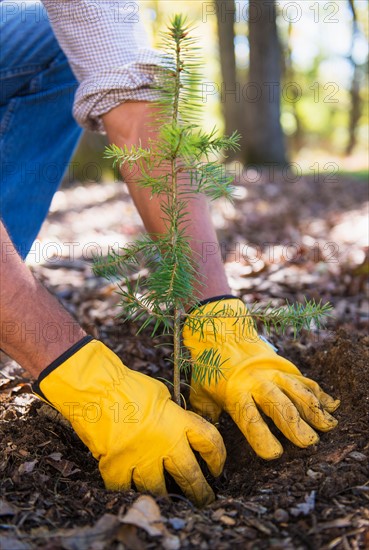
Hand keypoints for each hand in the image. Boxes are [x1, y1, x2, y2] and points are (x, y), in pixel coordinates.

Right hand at [32, 337, 225, 505]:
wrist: (95, 389)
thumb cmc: (127, 386)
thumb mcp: (160, 394)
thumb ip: (173, 414)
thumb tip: (179, 425)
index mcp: (178, 420)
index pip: (210, 442)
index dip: (218, 458)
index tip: (217, 468)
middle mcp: (165, 442)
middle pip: (190, 474)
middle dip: (199, 492)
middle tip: (204, 501)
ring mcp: (141, 458)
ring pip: (159, 489)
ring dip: (166, 496)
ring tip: (170, 501)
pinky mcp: (117, 467)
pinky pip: (126, 489)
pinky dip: (129, 491)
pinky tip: (133, 492)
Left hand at [183, 298, 339, 459]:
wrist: (222, 333)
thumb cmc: (209, 368)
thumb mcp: (200, 391)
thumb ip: (205, 415)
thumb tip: (206, 441)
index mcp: (235, 393)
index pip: (249, 418)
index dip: (262, 437)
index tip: (274, 454)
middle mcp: (257, 383)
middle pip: (279, 405)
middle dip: (295, 425)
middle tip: (308, 442)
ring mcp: (274, 374)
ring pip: (296, 391)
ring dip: (313, 409)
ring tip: (327, 427)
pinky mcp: (285, 368)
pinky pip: (305, 381)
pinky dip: (319, 394)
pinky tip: (331, 406)